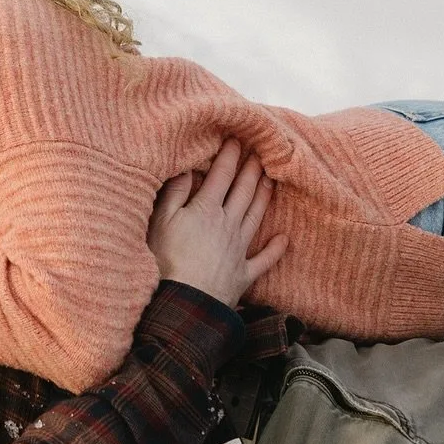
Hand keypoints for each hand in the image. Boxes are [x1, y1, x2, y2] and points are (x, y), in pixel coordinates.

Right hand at [146, 139, 287, 307]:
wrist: (184, 305)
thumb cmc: (164, 262)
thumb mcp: (159, 222)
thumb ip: (174, 193)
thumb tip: (186, 167)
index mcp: (206, 210)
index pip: (221, 176)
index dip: (229, 156)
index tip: (237, 138)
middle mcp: (227, 225)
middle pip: (244, 192)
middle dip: (252, 170)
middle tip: (262, 151)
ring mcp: (238, 250)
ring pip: (256, 217)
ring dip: (265, 197)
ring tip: (272, 180)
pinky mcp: (243, 275)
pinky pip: (264, 259)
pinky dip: (275, 249)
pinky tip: (284, 239)